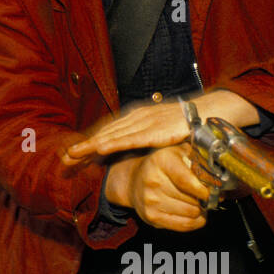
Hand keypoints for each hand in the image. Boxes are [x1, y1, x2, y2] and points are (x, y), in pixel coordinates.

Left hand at [61, 90, 259, 166]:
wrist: (208, 114)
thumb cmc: (185, 124)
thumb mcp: (159, 131)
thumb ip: (143, 137)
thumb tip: (130, 148)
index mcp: (135, 117)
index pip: (107, 130)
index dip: (89, 143)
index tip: (73, 155)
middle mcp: (136, 117)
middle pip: (104, 133)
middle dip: (84, 147)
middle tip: (65, 159)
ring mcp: (144, 122)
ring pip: (112, 135)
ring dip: (91, 146)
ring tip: (73, 156)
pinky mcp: (155, 131)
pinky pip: (129, 138)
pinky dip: (112, 143)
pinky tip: (99, 148)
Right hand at [105, 144, 220, 231]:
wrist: (133, 181)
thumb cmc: (160, 166)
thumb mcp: (177, 152)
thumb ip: (198, 158)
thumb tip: (219, 175)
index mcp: (161, 161)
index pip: (187, 181)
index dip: (203, 190)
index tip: (210, 192)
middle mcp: (153, 182)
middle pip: (192, 200)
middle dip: (204, 200)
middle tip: (205, 196)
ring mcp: (151, 201)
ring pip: (191, 213)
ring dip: (200, 210)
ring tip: (198, 203)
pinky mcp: (152, 217)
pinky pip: (183, 225)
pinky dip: (195, 222)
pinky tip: (196, 214)